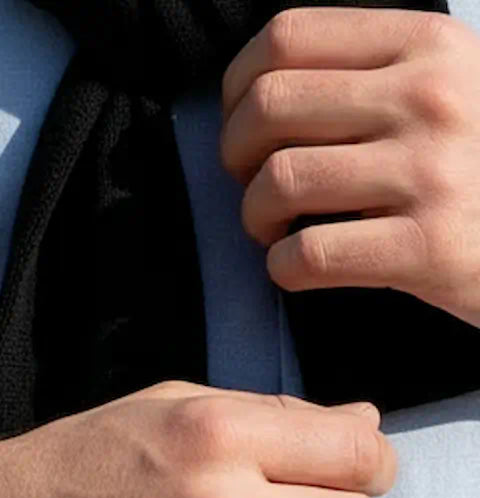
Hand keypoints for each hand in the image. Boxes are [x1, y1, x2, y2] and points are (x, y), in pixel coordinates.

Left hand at [220, 8, 479, 328]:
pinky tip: (299, 264)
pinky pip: (307, 255)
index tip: (243, 124)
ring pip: (279, 181)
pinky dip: (282, 268)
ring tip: (276, 228)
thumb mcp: (447, 83)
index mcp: (426, 45)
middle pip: (268, 107)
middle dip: (235, 155)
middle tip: (253, 183)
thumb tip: (262, 92)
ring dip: (254, 216)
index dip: (238, 88)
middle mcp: (428, 98)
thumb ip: (371, 73)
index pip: (287, 37)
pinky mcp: (427, 248)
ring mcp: (429, 173)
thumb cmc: (478, 161)